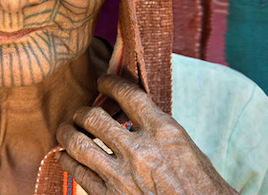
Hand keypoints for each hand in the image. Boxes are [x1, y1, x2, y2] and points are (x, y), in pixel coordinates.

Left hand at [56, 75, 237, 193]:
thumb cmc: (201, 186)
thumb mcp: (185, 147)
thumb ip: (157, 127)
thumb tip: (130, 110)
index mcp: (164, 132)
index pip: (128, 94)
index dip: (110, 83)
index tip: (102, 82)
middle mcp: (140, 151)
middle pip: (94, 117)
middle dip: (81, 112)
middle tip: (80, 113)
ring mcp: (122, 176)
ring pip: (78, 143)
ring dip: (67, 133)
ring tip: (66, 129)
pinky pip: (77, 172)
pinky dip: (67, 160)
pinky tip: (66, 156)